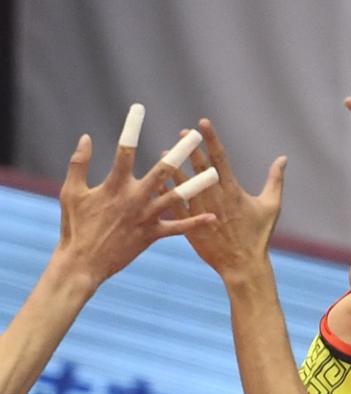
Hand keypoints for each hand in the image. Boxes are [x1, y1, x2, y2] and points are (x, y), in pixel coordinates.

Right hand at [55, 106, 215, 286]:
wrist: (84, 263)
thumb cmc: (75, 227)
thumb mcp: (71, 192)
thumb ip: (78, 163)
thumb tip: (86, 137)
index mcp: (114, 185)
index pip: (124, 150)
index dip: (131, 128)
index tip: (139, 108)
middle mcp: (134, 199)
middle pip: (162, 171)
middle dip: (179, 153)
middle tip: (194, 138)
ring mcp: (146, 218)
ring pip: (177, 199)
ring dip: (196, 185)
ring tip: (214, 173)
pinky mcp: (151, 236)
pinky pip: (178, 229)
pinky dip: (195, 223)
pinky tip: (212, 217)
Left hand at [168, 119, 285, 283]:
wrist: (243, 266)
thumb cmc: (259, 237)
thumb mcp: (271, 207)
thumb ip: (276, 180)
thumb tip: (283, 158)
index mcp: (233, 191)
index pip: (220, 158)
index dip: (211, 138)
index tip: (203, 122)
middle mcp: (215, 197)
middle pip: (199, 166)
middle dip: (191, 147)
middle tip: (183, 132)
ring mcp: (201, 211)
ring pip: (183, 183)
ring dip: (174, 166)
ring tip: (165, 153)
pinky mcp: (191, 226)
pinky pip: (175, 206)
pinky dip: (166, 193)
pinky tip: (158, 182)